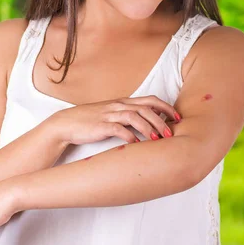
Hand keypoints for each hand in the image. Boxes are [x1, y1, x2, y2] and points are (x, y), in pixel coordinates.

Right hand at [50, 95, 181, 146]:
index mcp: (123, 102)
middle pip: (146, 108)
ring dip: (148, 128)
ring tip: (157, 140)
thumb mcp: (111, 114)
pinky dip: (129, 135)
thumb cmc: (90, 121)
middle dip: (161, 120)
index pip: (150, 100)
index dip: (166, 108)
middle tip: (171, 134)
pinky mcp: (101, 126)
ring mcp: (109, 115)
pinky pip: (118, 129)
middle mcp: (118, 106)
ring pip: (134, 116)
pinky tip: (136, 143)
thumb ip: (128, 117)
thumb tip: (148, 124)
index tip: (177, 118)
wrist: (66, 124)